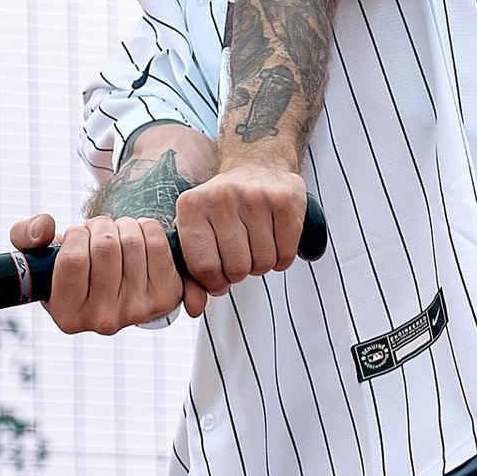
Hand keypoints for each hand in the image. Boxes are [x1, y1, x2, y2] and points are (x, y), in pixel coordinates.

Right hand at [9, 210, 183, 337]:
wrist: (117, 285)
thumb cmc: (74, 267)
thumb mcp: (39, 255)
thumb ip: (26, 237)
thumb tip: (44, 228)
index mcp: (68, 316)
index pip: (72, 259)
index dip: (75, 235)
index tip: (78, 238)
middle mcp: (103, 321)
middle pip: (105, 246)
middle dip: (99, 226)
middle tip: (99, 234)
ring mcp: (137, 312)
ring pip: (131, 240)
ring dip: (122, 225)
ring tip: (117, 237)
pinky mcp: (165, 297)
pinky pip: (156, 241)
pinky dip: (146, 227)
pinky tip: (138, 240)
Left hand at [171, 164, 308, 308]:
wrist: (257, 166)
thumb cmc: (222, 212)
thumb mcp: (197, 236)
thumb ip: (191, 276)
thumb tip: (195, 309)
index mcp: (191, 206)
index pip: (205, 269)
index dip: (215, 282)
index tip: (220, 274)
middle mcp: (220, 196)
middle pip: (236, 269)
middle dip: (241, 272)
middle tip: (241, 254)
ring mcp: (254, 195)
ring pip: (263, 264)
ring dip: (262, 264)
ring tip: (256, 244)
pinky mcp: (284, 200)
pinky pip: (285, 255)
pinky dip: (282, 258)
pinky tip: (274, 239)